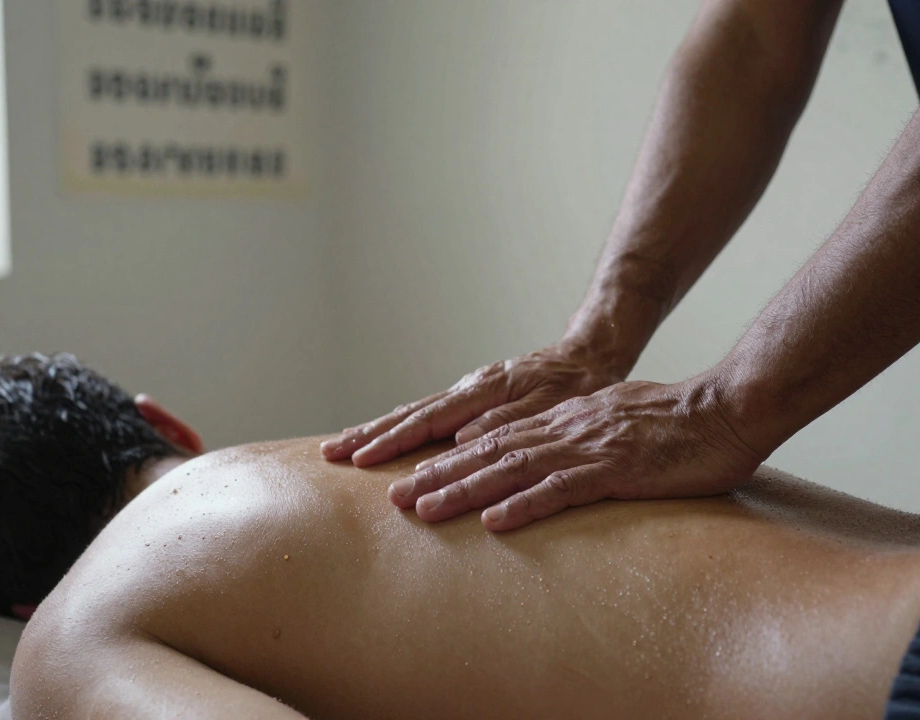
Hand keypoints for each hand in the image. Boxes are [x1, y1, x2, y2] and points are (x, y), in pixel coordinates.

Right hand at [320, 343, 624, 466]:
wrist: (590, 354)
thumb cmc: (578, 383)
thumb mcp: (553, 405)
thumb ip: (509, 422)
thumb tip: (463, 438)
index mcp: (484, 392)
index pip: (428, 420)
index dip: (392, 442)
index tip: (361, 459)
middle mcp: (470, 389)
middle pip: (409, 414)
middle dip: (368, 435)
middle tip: (330, 454)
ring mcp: (469, 390)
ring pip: (415, 411)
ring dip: (378, 430)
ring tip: (344, 447)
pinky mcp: (475, 395)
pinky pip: (430, 412)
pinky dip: (403, 425)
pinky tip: (388, 436)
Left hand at [387, 377, 764, 530]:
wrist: (728, 408)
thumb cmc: (679, 422)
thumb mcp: (617, 422)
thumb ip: (580, 435)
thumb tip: (551, 457)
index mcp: (565, 420)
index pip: (495, 439)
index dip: (449, 458)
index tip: (412, 476)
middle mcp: (566, 428)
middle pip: (488, 453)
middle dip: (438, 475)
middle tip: (394, 498)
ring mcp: (588, 446)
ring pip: (511, 468)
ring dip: (463, 489)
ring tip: (423, 510)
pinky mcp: (616, 468)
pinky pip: (563, 489)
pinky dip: (526, 504)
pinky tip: (495, 521)